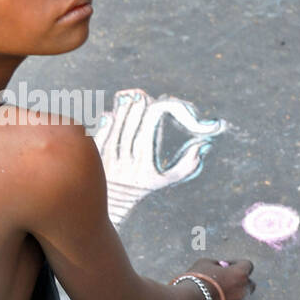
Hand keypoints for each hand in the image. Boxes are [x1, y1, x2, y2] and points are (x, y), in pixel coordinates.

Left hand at [92, 89, 224, 224]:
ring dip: (123, 110)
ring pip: (115, 127)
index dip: (157, 113)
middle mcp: (126, 162)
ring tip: (129, 97)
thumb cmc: (145, 186)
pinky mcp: (95, 157)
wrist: (115, 204)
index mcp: (145, 165)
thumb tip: (204, 145)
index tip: (163, 104)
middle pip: (131, 125)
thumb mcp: (167, 179)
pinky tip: (112, 114)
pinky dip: (106, 121)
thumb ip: (187, 164)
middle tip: (142, 96)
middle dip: (138, 107)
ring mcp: (108, 159)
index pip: (151, 129)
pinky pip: (99, 134)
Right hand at [182, 257, 254, 299]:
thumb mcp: (205, 263)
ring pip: (241, 298)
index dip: (236, 263)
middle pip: (249, 284)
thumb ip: (218, 264)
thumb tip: (222, 267)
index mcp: (240, 274)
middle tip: (225, 280)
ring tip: (215, 293)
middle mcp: (244, 291)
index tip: (225, 266)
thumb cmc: (196, 280)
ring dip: (232, 294)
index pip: (247, 265)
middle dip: (240, 281)